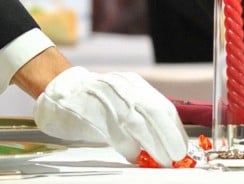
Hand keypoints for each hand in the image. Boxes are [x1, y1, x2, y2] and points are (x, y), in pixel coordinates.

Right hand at [33, 67, 188, 165]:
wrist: (62, 90)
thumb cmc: (96, 100)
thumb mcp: (123, 99)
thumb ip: (142, 115)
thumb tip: (165, 140)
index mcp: (133, 84)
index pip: (162, 106)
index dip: (174, 128)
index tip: (181, 146)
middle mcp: (123, 88)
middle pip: (153, 111)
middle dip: (167, 136)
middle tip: (175, 156)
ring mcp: (106, 98)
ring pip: (136, 121)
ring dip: (152, 143)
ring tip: (161, 159)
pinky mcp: (91, 111)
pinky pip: (114, 130)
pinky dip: (127, 145)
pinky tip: (133, 155)